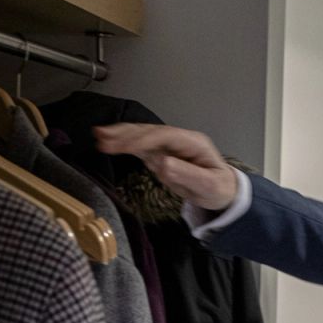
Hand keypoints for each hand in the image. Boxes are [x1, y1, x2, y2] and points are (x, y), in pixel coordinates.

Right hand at [94, 123, 239, 210]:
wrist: (223, 191)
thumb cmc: (218, 189)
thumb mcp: (209, 186)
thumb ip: (187, 175)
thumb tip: (162, 164)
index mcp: (193, 143)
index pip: (164, 136)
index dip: (144, 139)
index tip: (125, 146)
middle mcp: (179, 140)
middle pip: (150, 132)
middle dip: (126, 133)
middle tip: (102, 136)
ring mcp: (169, 145)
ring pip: (142, 136)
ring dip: (121, 135)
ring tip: (98, 134)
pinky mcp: (161, 153)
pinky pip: (140, 146)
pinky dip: (124, 143)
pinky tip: (107, 141)